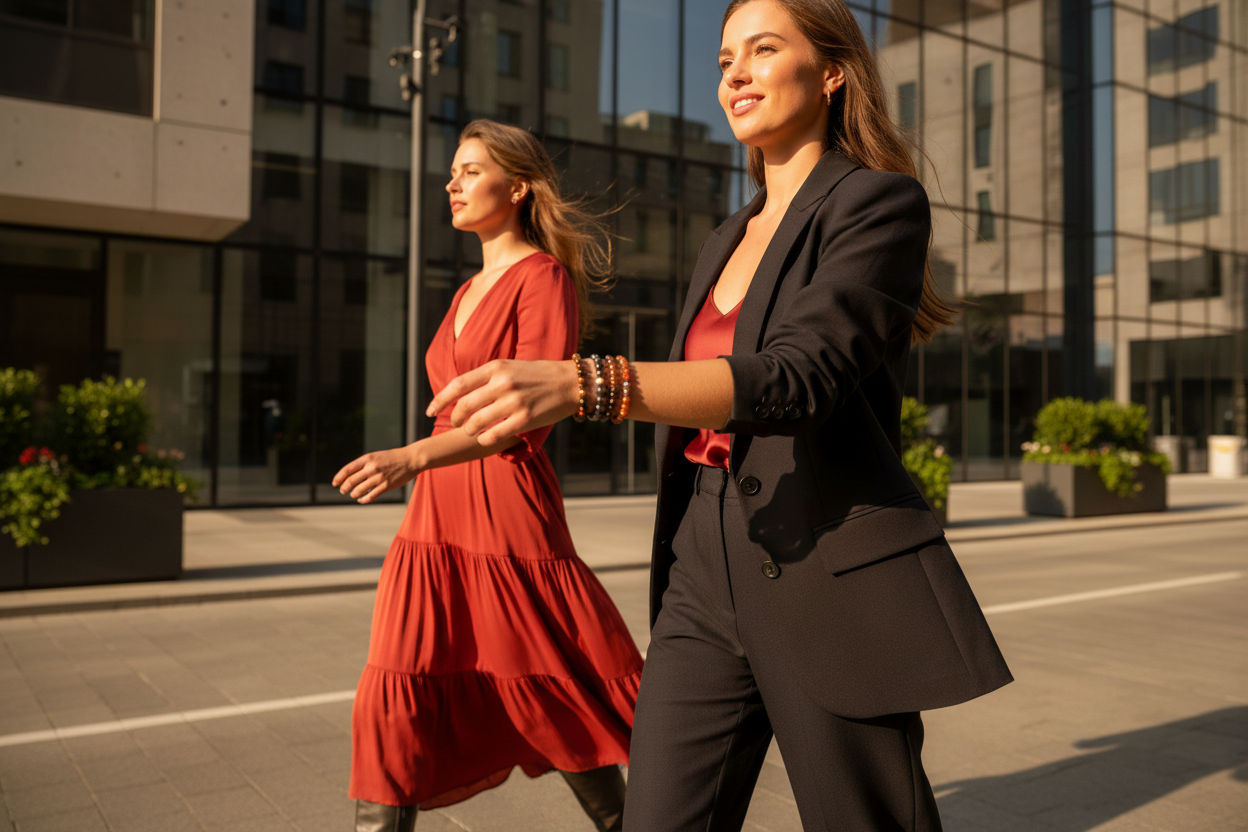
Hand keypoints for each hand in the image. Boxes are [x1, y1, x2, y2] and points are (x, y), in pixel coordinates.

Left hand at [332, 447, 419, 503]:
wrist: (411, 459)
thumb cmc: (393, 458)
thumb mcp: (376, 456)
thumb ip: (364, 464)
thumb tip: (351, 475)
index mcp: (367, 458)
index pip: (347, 469)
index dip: (339, 477)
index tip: (334, 483)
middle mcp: (371, 468)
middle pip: (351, 481)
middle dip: (344, 488)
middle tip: (343, 491)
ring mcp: (379, 477)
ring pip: (359, 490)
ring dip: (354, 494)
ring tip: (353, 495)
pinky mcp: (386, 486)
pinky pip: (370, 496)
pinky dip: (363, 499)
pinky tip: (361, 500)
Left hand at [426, 358, 578, 445]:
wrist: (570, 383)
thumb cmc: (538, 375)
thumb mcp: (510, 367)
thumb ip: (487, 377)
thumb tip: (460, 392)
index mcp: (496, 367)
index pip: (458, 384)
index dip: (439, 400)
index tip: (429, 411)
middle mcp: (503, 383)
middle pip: (464, 406)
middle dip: (454, 418)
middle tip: (455, 423)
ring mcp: (514, 402)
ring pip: (476, 422)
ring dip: (469, 431)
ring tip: (471, 431)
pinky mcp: (525, 419)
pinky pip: (494, 434)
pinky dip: (484, 439)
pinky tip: (485, 439)